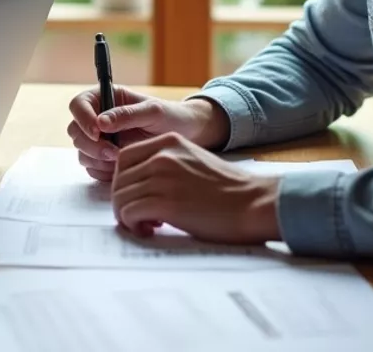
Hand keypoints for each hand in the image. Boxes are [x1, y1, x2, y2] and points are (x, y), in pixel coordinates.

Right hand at [66, 86, 227, 181]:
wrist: (186, 136)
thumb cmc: (171, 117)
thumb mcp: (153, 111)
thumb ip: (127, 114)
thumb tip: (101, 122)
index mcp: (107, 98)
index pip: (79, 104)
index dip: (82, 118)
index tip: (97, 131)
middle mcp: (99, 118)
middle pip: (76, 131)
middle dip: (91, 144)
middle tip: (113, 152)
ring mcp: (101, 139)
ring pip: (82, 151)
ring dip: (97, 159)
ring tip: (122, 159)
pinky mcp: (105, 158)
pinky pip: (92, 167)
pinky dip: (103, 170)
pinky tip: (122, 168)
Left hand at [111, 132, 280, 243]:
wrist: (253, 203)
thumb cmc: (228, 190)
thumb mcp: (193, 161)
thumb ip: (166, 164)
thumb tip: (140, 185)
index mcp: (168, 142)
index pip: (124, 157)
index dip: (124, 181)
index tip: (136, 196)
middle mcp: (162, 156)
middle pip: (119, 180)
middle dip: (124, 201)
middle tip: (142, 215)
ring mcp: (162, 178)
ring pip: (120, 197)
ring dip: (128, 215)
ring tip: (149, 224)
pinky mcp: (165, 203)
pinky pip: (128, 213)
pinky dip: (133, 225)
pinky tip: (150, 230)